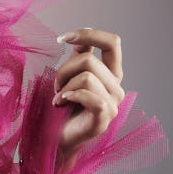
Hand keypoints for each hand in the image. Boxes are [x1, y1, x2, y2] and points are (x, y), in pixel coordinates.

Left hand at [51, 27, 124, 165]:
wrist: (55, 139)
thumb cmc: (62, 108)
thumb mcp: (69, 77)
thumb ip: (78, 58)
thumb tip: (82, 38)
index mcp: (110, 74)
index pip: (113, 43)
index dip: (89, 34)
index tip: (62, 38)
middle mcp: (116, 87)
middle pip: (89, 61)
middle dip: (63, 71)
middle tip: (56, 88)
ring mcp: (112, 104)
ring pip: (86, 77)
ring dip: (64, 86)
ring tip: (59, 100)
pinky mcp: (103, 118)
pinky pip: (90, 96)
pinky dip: (70, 96)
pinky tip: (61, 104)